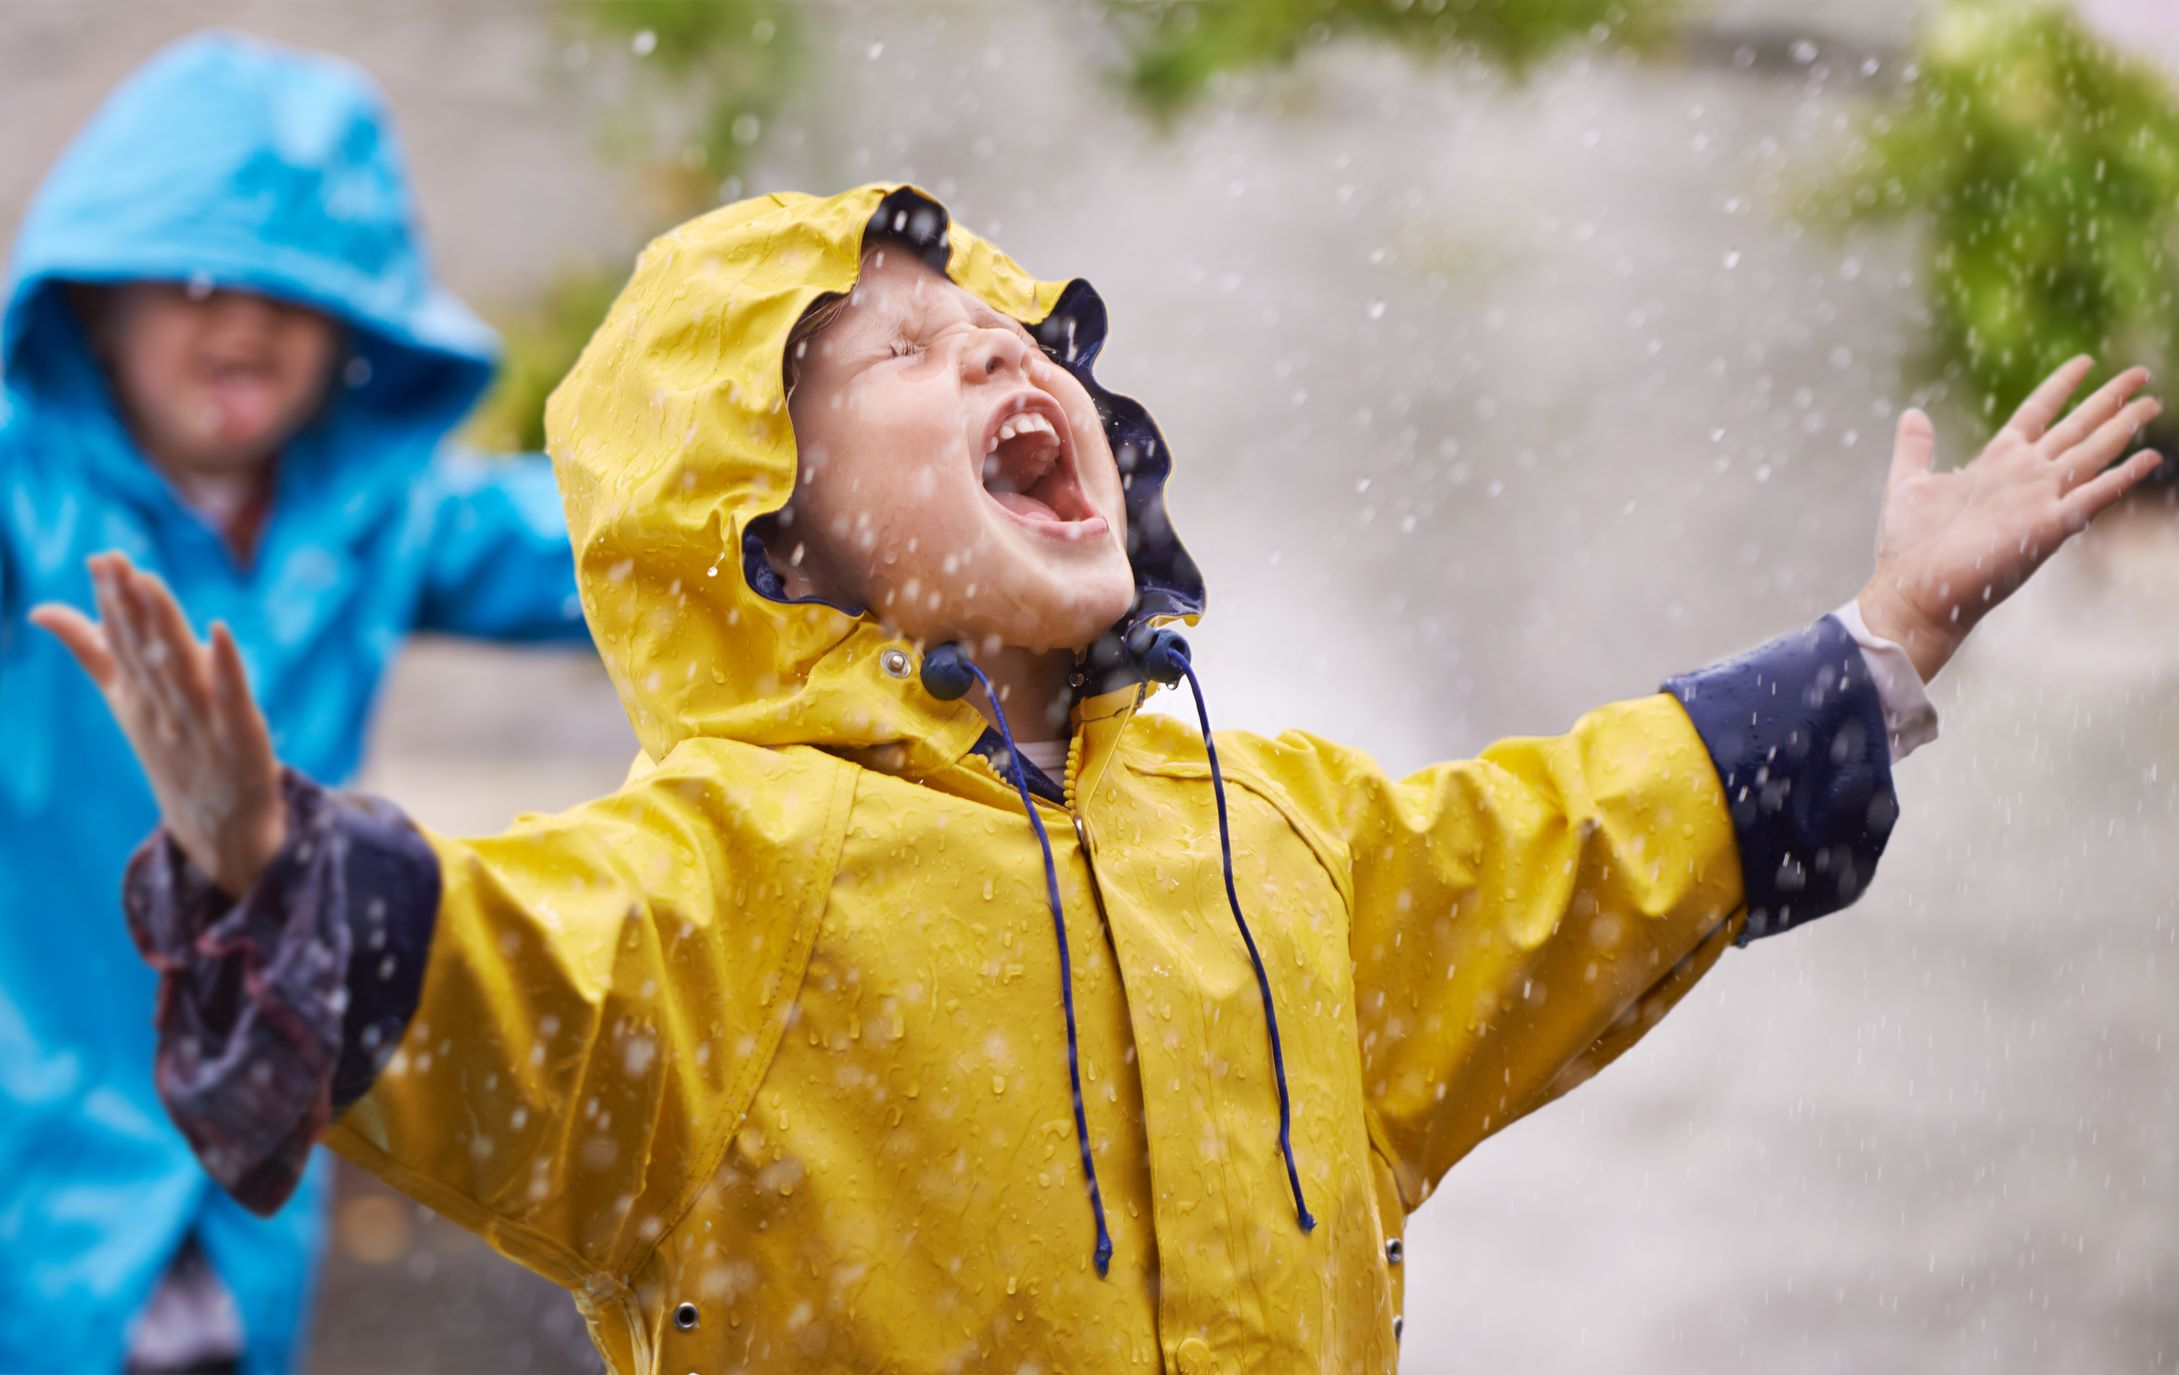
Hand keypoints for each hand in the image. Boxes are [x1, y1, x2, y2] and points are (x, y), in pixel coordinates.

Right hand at [32, 552, 285, 895]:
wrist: (217, 823)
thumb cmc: (172, 748)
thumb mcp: (125, 699)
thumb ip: (92, 650)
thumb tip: (41, 610)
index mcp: (135, 693)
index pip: (120, 641)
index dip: (111, 600)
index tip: (101, 558)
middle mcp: (162, 705)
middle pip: (143, 650)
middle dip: (129, 606)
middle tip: (115, 561)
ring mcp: (200, 721)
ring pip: (178, 668)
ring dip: (164, 626)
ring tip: (151, 582)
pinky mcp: (240, 735)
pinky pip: (232, 697)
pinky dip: (226, 666)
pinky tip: (220, 630)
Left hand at [1859, 356, 2163, 681]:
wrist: (1913, 592)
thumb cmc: (1908, 546)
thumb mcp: (1908, 484)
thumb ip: (1915, 448)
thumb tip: (1912, 413)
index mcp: (1995, 462)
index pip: (2036, 413)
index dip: (2060, 386)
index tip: (2086, 361)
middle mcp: (2023, 477)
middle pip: (2075, 427)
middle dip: (2109, 399)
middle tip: (2142, 371)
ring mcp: (2038, 500)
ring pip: (2090, 453)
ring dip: (2122, 427)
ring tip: (2152, 400)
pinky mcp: (2046, 527)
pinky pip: (2092, 497)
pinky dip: (2121, 478)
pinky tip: (2149, 458)